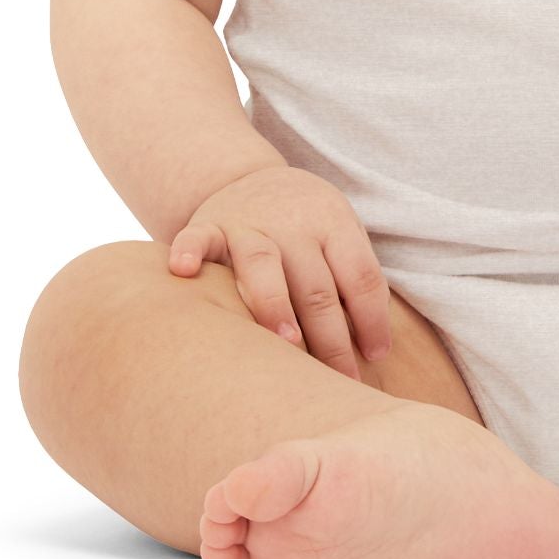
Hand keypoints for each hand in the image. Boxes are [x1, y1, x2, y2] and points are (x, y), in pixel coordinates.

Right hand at [166, 164, 391, 380]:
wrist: (252, 179)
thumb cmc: (306, 224)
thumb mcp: (340, 234)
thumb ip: (355, 278)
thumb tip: (376, 350)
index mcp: (333, 224)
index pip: (360, 276)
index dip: (371, 319)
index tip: (376, 357)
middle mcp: (292, 224)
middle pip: (316, 286)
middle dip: (330, 339)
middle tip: (339, 379)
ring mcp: (249, 225)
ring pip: (262, 266)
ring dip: (274, 306)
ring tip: (286, 343)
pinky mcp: (210, 225)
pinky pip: (196, 237)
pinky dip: (188, 251)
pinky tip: (181, 270)